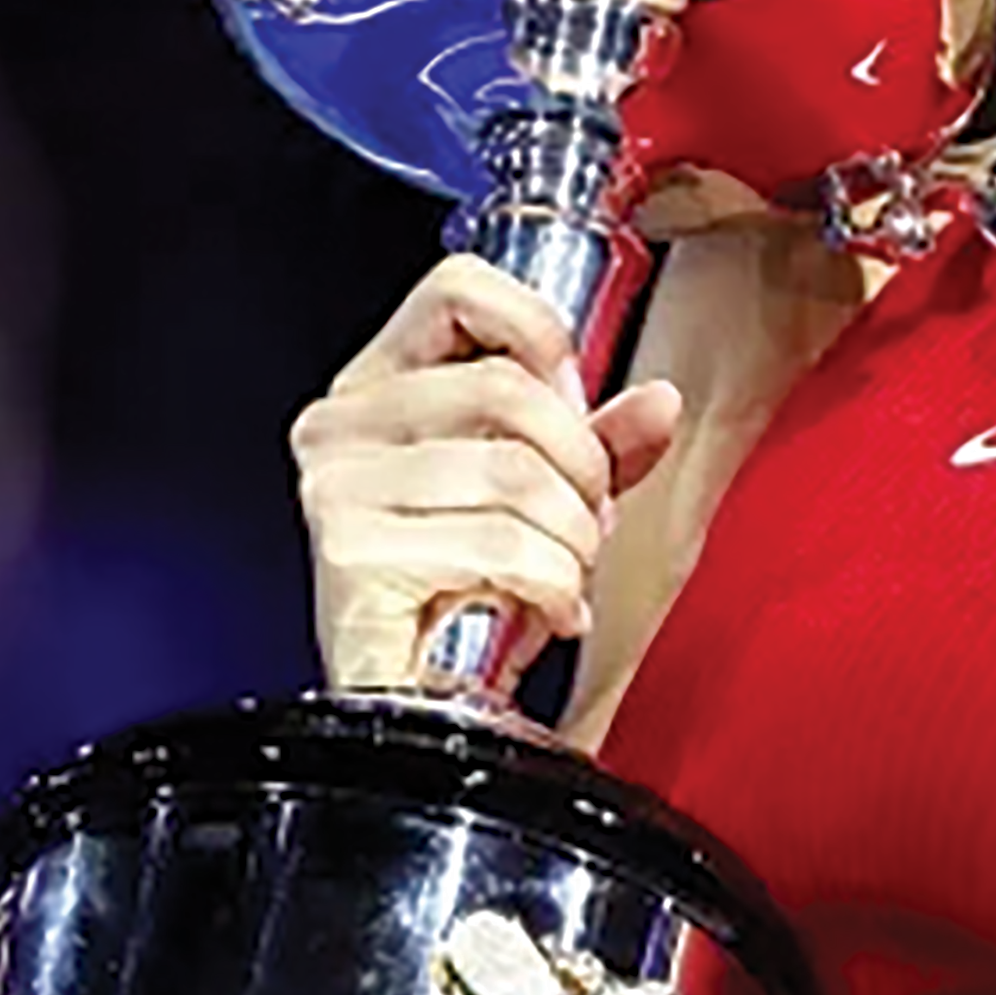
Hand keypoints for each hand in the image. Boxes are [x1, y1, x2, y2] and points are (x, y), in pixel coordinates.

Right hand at [293, 256, 688, 688]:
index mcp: (375, 387)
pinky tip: (548, 612)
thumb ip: (599, 444)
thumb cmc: (463, 599)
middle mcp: (339, 426)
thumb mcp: (543, 502)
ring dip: (573, 537)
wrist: (415, 705)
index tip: (574, 399)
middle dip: (581, 465)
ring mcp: (335, 488)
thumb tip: (660, 401)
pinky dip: (554, 586)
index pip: (456, 289)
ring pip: (515, 473)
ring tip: (566, 572)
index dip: (539, 334)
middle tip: (588, 518)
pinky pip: (501, 545)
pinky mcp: (350, 555)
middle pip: (506, 390)